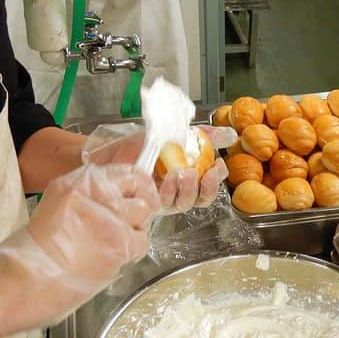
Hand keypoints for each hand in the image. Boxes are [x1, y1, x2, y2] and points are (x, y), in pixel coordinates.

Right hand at [0, 163, 158, 333]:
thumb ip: (92, 193)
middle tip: (128, 223)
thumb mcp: (62, 202)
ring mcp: (109, 216)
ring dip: (135, 229)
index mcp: (80, 180)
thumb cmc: (42, 247)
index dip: (140, 184)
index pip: (128, 171)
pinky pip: (142, 241)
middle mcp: (96, 192)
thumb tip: (127, 192)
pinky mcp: (119, 242)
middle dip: (140, 207)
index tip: (142, 194)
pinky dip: (131, 251)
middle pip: (141, 190)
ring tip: (113, 241)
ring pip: (145, 215)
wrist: (28, 278)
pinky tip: (111, 256)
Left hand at [82, 123, 236, 213]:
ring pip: (185, 203)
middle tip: (205, 172)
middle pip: (201, 199)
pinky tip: (168, 178)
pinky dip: (170, 191)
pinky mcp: (148, 204)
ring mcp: (162, 199)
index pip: (209, 184)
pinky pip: (165, 203)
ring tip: (184, 172)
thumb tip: (230, 134)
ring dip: (188, 188)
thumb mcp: (174, 133)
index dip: (217, 179)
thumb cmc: (138, 144)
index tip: (218, 165)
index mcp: (186, 176)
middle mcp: (176, 191)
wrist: (108, 150)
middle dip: (207, 187)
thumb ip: (203, 135)